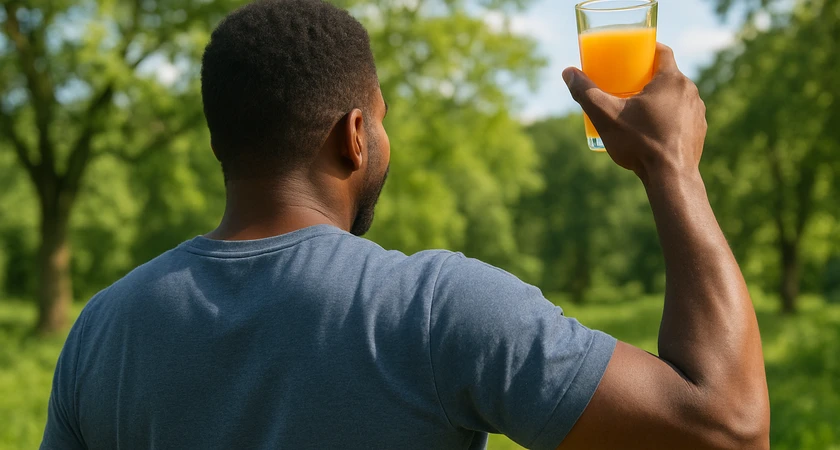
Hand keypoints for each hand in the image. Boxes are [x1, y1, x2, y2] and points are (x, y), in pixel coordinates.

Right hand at [563, 44, 706, 181]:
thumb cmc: (639, 143)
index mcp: (671, 80)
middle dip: (647, 77)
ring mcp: (697, 112)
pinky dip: (668, 118)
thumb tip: (568, 72)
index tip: (631, 54)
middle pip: (667, 75)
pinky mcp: (699, 131)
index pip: (661, 51)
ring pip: (675, 97)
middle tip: (626, 85)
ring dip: (658, 99)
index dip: (645, 49)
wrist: (670, 178)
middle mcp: (690, 91)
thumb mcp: (605, 115)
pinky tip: (652, 130)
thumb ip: (586, 92)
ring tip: (637, 111)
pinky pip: (681, 116)